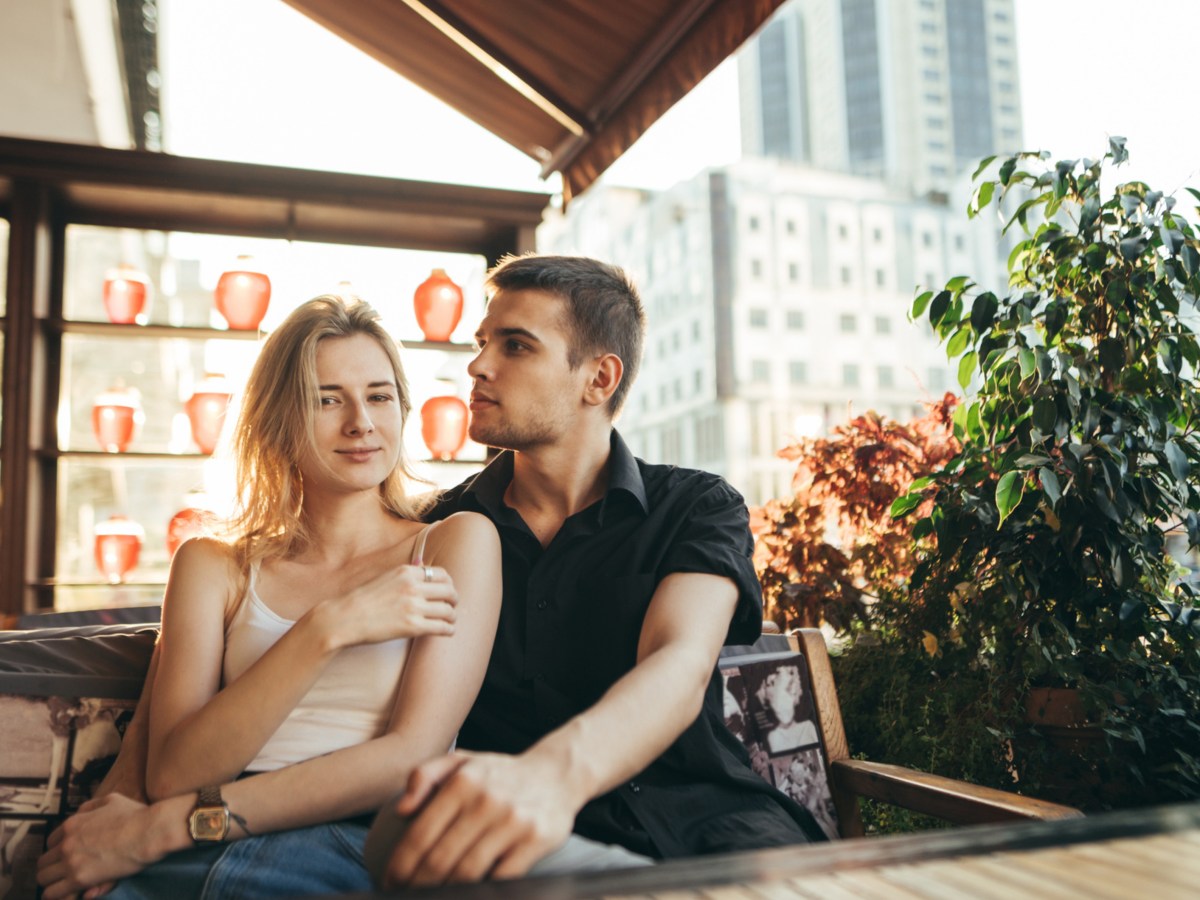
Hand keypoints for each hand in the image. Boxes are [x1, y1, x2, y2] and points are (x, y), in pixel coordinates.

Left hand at [37, 794, 163, 899]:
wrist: (149, 831)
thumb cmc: (136, 814)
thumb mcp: (111, 800)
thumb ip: (91, 806)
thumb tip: (80, 814)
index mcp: (72, 824)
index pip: (51, 842)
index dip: (59, 850)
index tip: (69, 857)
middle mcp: (66, 843)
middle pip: (43, 862)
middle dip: (52, 868)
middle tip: (65, 875)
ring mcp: (71, 861)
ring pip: (43, 879)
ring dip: (52, 883)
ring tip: (64, 887)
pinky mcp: (79, 879)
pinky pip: (53, 893)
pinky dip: (57, 895)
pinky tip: (69, 894)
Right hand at [325, 563, 458, 648]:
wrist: (343, 618)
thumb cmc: (362, 599)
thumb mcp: (386, 577)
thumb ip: (407, 573)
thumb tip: (422, 563)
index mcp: (407, 572)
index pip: (442, 574)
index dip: (449, 584)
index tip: (447, 592)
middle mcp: (413, 587)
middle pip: (449, 591)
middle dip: (454, 600)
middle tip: (452, 607)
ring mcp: (414, 606)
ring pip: (449, 610)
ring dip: (453, 616)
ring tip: (450, 621)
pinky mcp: (413, 626)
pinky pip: (442, 627)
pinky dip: (449, 629)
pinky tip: (447, 631)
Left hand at [381, 751, 577, 886]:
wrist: (556, 775)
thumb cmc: (500, 774)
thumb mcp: (461, 761)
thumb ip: (425, 775)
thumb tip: (402, 809)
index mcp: (463, 781)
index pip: (421, 834)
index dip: (401, 865)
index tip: (390, 882)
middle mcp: (486, 799)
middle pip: (440, 858)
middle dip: (417, 885)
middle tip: (405, 896)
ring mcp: (513, 820)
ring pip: (467, 872)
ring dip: (444, 892)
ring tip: (431, 898)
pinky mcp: (535, 839)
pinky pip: (501, 877)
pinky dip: (480, 890)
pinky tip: (467, 894)